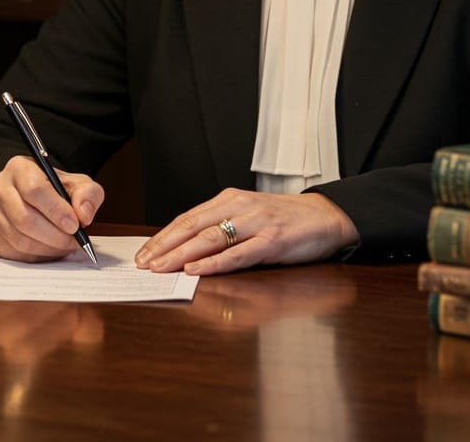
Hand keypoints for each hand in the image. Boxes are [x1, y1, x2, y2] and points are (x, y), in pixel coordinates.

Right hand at [0, 155, 103, 261]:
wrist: (36, 196)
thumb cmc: (55, 188)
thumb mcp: (77, 183)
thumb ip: (88, 193)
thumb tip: (83, 214)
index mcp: (19, 168)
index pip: (34, 190)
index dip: (56, 210)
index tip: (74, 225)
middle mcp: (0, 187)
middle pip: (25, 218)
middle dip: (55, 235)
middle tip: (74, 240)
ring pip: (20, 239)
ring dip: (48, 248)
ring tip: (66, 245)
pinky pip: (14, 253)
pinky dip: (37, 256)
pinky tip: (51, 249)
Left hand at [134, 188, 358, 276]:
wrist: (325, 216)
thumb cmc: (284, 219)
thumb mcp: (249, 215)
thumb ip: (222, 226)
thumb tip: (185, 248)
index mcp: (230, 199)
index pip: (188, 218)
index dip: (163, 236)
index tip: (144, 253)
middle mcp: (240, 207)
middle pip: (193, 226)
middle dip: (165, 246)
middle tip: (144, 264)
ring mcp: (256, 223)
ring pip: (210, 238)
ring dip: (181, 254)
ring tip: (161, 268)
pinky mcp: (272, 241)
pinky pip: (238, 253)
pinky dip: (214, 263)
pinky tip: (197, 270)